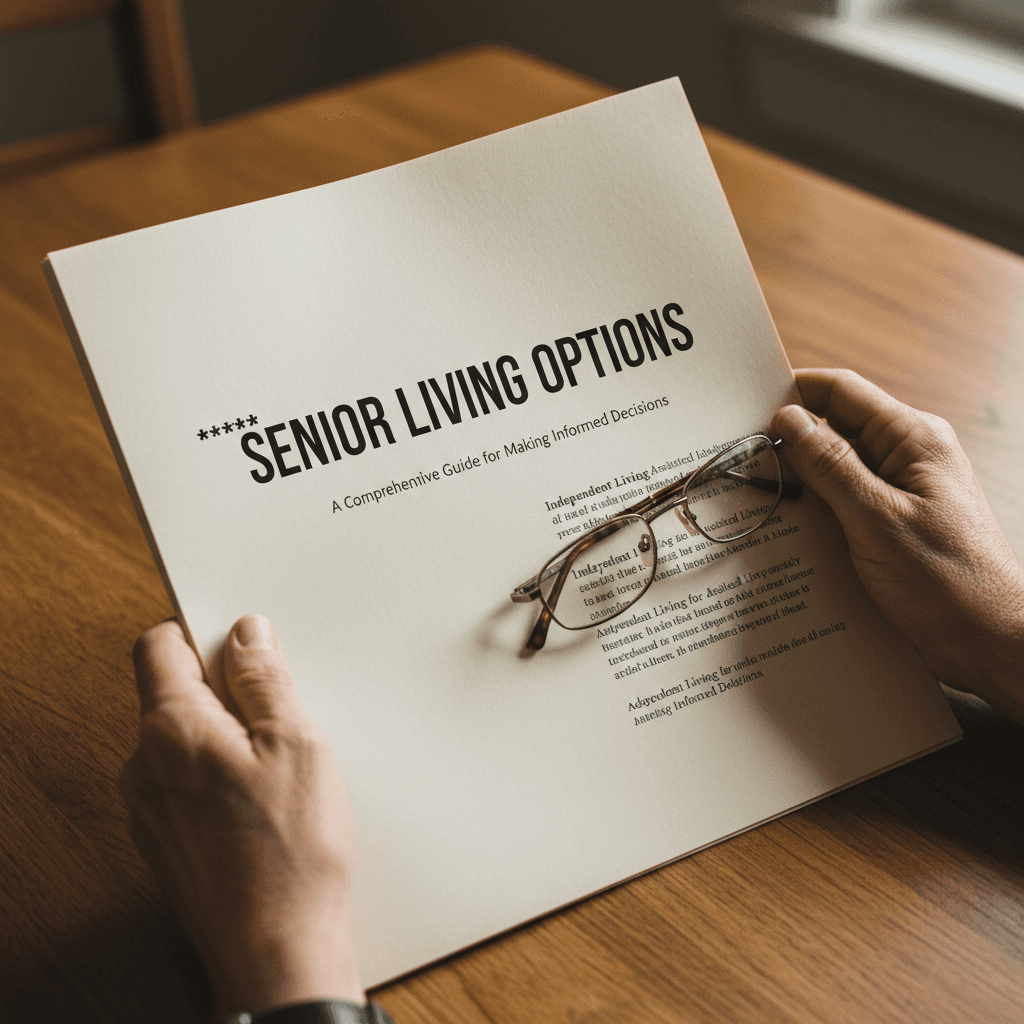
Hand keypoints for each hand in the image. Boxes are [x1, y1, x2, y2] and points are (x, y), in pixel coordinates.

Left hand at [120, 614, 362, 1015]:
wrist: (277, 951)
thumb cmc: (290, 855)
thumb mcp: (296, 744)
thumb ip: (265, 680)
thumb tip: (247, 634)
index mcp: (172, 730)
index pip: (159, 646)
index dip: (202, 632)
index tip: (243, 642)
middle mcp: (146, 766)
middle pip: (174, 692)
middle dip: (225, 689)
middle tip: (282, 713)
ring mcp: (151, 808)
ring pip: (185, 740)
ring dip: (227, 734)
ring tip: (281, 765)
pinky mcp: (166, 841)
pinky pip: (187, 782)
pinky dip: (221, 774)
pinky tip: (267, 800)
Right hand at [771, 368, 1023, 725]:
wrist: (988, 642)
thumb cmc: (948, 582)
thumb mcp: (877, 519)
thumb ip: (830, 466)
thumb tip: (787, 419)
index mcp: (912, 439)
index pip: (840, 391)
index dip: (792, 394)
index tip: (744, 411)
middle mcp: (905, 457)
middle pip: (832, 430)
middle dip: (785, 444)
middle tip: (738, 463)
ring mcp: (898, 491)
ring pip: (831, 470)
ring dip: (796, 483)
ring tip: (752, 499)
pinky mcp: (889, 524)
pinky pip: (840, 503)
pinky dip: (811, 512)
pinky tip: (783, 530)